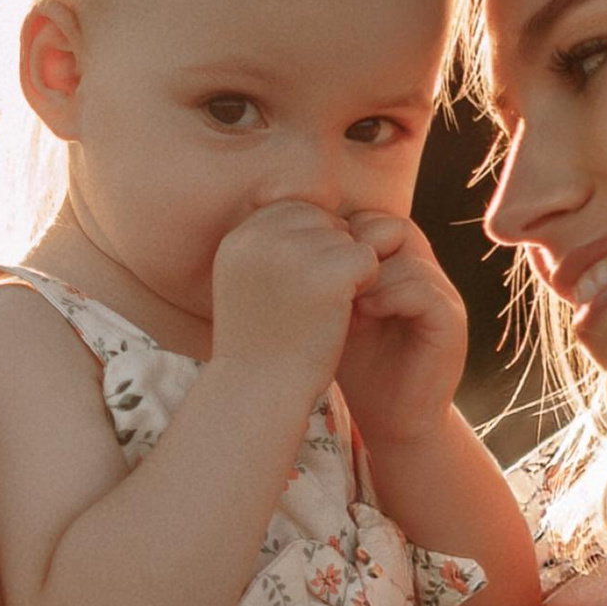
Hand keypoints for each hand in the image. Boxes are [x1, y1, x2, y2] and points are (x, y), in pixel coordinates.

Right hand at [207, 200, 384, 396]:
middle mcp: (261, 236)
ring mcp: (295, 252)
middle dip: (330, 256)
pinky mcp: (329, 272)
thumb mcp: (250, 285)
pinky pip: (367, 258)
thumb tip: (326, 217)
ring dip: (346, 273)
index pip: (295, 213)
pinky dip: (365, 284)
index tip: (297, 291)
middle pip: (324, 220)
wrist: (261, 393)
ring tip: (320, 312)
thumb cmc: (260, 347)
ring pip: (347, 238)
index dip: (310, 248)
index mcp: (239, 237)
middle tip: (312, 304)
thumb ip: (274, 246)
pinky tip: (342, 313)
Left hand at [335, 221, 469, 451]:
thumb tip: (283, 240)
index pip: (373, 220)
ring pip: (409, 258)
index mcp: (396, 263)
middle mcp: (424, 271)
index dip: (342, 236)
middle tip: (332, 281)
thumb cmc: (354, 366)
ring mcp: (442, 295)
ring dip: (371, 277)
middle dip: (358, 249)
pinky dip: (391, 297)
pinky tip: (365, 316)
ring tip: (346, 305)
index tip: (316, 267)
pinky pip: (425, 290)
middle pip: (395, 227)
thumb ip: (322, 277)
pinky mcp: (451, 322)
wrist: (388, 420)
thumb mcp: (331, 313)